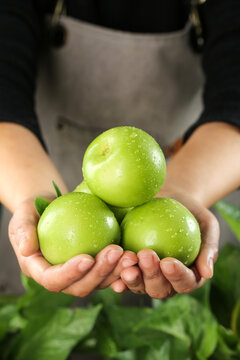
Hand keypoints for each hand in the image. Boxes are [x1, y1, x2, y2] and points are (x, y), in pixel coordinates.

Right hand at [8, 197, 137, 296]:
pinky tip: (135, 254)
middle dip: (99, 273)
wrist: (49, 208)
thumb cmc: (32, 210)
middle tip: (116, 251)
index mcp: (40, 271)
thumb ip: (22, 231)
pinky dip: (122, 266)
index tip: (87, 258)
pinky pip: (109, 271)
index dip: (70, 273)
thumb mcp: (22, 215)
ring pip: (99, 282)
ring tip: (130, 254)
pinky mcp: (94, 266)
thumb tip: (26, 248)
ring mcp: (79, 274)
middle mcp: (61, 278)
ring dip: (116, 272)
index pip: (54, 280)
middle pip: (81, 286)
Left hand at [111, 191, 218, 297]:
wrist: (168, 199)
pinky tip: (109, 264)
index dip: (177, 277)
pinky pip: (120, 274)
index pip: (185, 283)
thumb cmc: (191, 211)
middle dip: (152, 276)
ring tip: (127, 261)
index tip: (168, 262)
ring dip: (132, 277)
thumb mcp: (206, 223)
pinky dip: (115, 273)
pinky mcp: (128, 267)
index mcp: (188, 276)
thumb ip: (208, 247)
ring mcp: (145, 276)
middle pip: (160, 289)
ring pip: (139, 285)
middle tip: (145, 255)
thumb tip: (208, 274)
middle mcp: (166, 281)